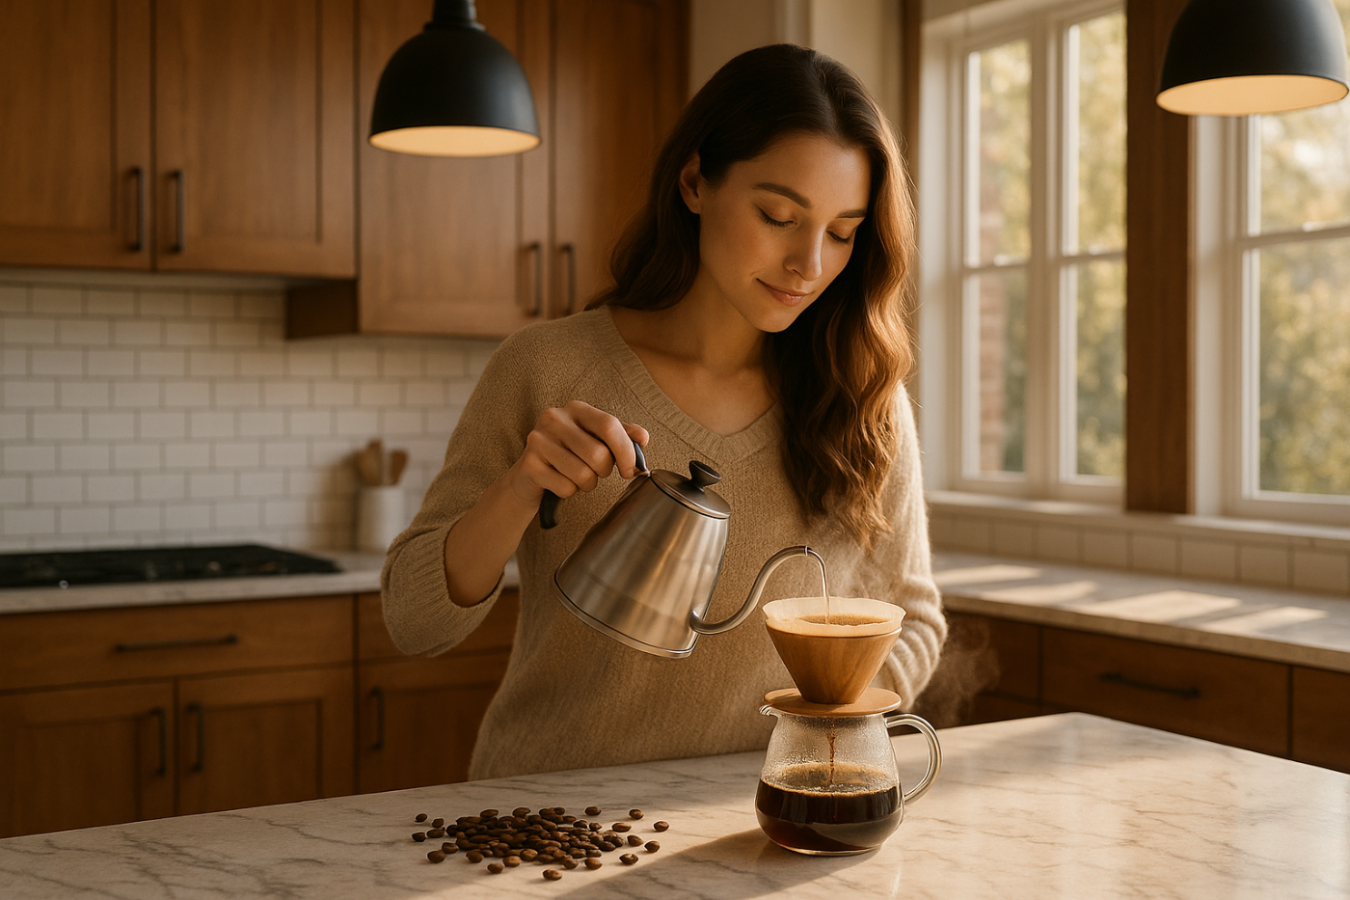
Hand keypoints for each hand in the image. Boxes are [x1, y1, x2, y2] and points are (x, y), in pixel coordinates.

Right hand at [506, 401, 648, 507]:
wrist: (529, 475)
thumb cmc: (569, 455)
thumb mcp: (595, 439)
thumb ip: (620, 435)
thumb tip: (643, 438)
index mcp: (576, 408)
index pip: (609, 425)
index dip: (626, 451)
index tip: (631, 469)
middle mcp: (554, 419)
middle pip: (598, 455)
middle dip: (603, 472)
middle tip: (595, 472)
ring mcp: (538, 441)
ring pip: (583, 475)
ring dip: (587, 484)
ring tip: (576, 477)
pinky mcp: (529, 465)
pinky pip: (566, 488)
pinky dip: (569, 492)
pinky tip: (559, 482)